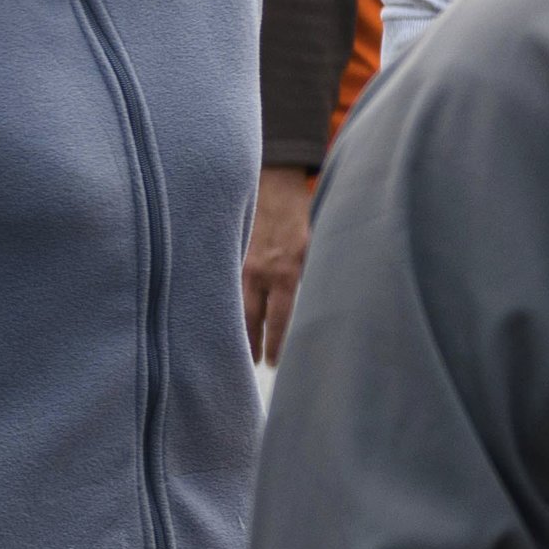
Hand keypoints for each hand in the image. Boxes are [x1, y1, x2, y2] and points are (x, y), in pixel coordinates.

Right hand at [242, 165, 317, 364]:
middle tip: (249, 363)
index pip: (279, 318)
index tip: (273, 363)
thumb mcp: (316, 245)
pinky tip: (222, 317)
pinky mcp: (230, 256)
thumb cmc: (301, 216)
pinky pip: (227, 288)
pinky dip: (226, 305)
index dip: (275, 343)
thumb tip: (325, 304)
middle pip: (250, 319)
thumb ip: (313, 274)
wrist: (274, 185)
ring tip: (233, 347)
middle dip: (249, 344)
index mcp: (286, 271)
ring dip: (234, 327)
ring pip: (233, 305)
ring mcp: (241, 264)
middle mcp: (260, 272)